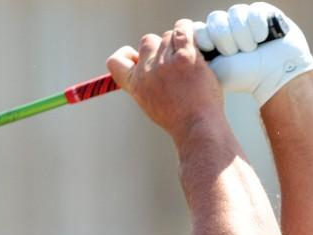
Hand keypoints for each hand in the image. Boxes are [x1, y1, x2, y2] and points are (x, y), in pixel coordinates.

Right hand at [106, 19, 226, 142]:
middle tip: (176, 61)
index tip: (137, 56)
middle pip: (148, 41)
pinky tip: (196, 39)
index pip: (115, 61)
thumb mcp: (150, 103)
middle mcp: (146, 72)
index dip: (126, 54)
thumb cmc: (179, 118)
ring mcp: (165, 63)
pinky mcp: (185, 56)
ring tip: (190, 60)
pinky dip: (189, 30)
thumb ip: (144, 83)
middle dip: (161, 46)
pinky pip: (183, 30)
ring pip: (168, 36)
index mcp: (134, 85)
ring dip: (179, 42)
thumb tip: (145, 64)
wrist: (198, 127)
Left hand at [194, 3, 312, 106]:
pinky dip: (258, 28)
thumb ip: (194, 59)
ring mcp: (243, 18)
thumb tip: (179, 48)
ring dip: (244, 37)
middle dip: (227, 41)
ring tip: (252, 50)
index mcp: (211, 38)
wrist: (274, 76)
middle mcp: (226, 25)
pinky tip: (264, 39)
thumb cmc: (243, 77)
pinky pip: (254, 11)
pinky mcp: (262, 12)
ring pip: (235, 14)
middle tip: (237, 55)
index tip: (213, 52)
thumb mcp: (214, 71)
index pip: (199, 27)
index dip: (206, 39)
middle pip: (215, 19)